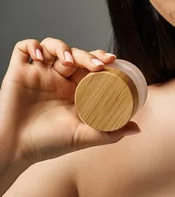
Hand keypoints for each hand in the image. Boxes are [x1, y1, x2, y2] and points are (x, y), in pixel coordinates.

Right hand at [0, 38, 140, 163]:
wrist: (15, 151)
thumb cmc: (46, 145)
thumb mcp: (82, 137)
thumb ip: (109, 132)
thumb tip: (137, 128)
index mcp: (72, 89)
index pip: (89, 65)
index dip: (100, 59)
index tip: (112, 62)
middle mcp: (56, 78)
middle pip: (74, 54)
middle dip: (87, 54)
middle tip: (98, 63)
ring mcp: (38, 73)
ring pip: (52, 46)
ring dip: (62, 47)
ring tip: (68, 59)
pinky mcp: (18, 72)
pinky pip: (23, 48)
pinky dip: (32, 45)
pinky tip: (41, 56)